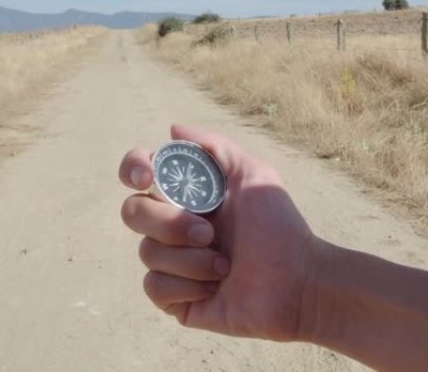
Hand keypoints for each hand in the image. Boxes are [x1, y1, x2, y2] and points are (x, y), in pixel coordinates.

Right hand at [120, 125, 320, 340]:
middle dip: (169, 224)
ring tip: (224, 266)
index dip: (132, 168)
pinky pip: (154, 286)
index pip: (139, 173)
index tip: (146, 178)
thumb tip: (173, 130)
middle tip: (209, 233)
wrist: (296, 282)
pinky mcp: (175, 298)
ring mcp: (172, 262)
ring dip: (190, 259)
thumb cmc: (278, 227)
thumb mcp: (253, 174)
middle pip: (133, 212)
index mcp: (187, 195)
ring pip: (147, 252)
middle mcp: (173, 226)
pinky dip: (185, 286)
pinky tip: (213, 288)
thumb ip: (215, 147)